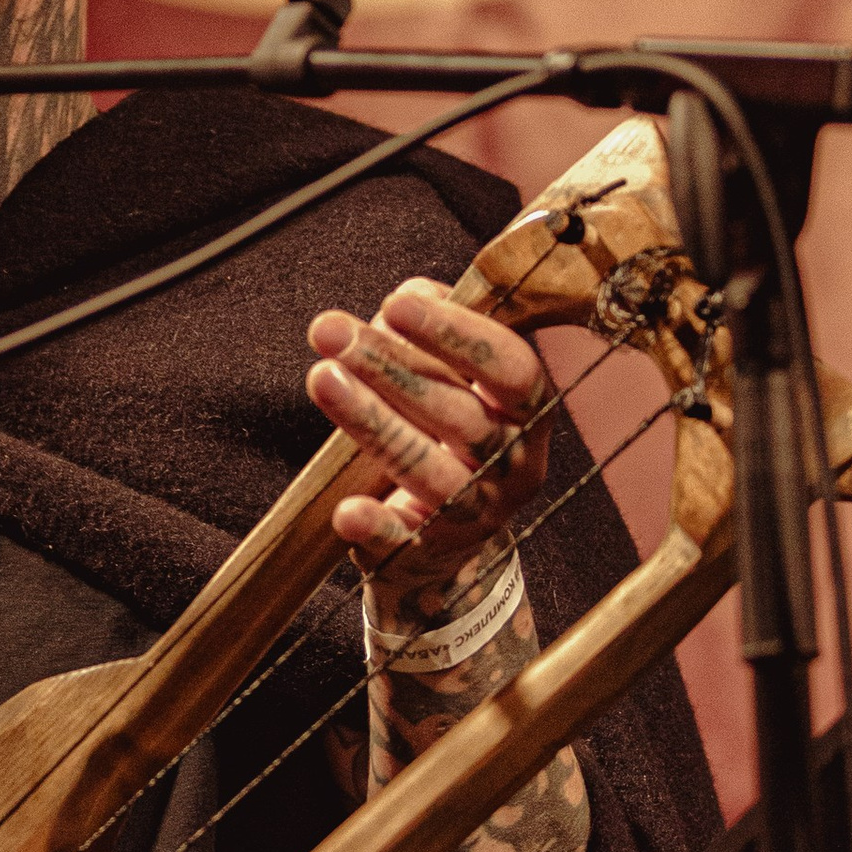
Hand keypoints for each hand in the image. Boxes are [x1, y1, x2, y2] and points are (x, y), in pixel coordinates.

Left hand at [305, 278, 551, 612]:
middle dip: (390, 367)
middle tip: (330, 331)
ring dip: (372, 422)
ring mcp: (479, 514)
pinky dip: (376, 527)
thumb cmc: (449, 429)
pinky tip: (347, 510)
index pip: (509, 366)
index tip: (395, 304)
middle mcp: (516, 464)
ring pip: (430, 471)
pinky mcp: (432, 553)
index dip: (457, 333)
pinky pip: (405, 541)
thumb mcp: (457, 376)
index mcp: (530, 410)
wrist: (449, 537)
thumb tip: (408, 299)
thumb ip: (437, 330)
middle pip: (459, 414)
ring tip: (321, 379)